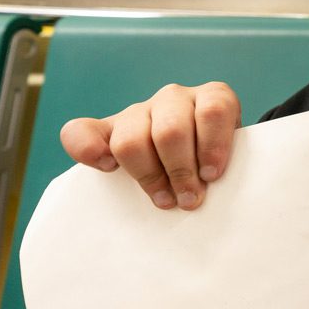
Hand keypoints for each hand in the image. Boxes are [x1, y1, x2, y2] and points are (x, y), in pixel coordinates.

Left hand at [58, 82, 240, 210]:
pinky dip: (212, 147)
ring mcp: (178, 98)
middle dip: (154, 177)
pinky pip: (211, 114)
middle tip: (176, 202)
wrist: (228, 160)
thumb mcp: (151, 187)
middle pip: (131, 141)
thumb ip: (130, 192)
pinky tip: (213, 169)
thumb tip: (141, 213)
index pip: (79, 133)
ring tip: (196, 192)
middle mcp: (143, 110)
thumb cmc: (183, 179)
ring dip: (183, 168)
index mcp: (117, 131)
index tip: (109, 171)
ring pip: (170, 130)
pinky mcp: (215, 94)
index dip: (88, 150)